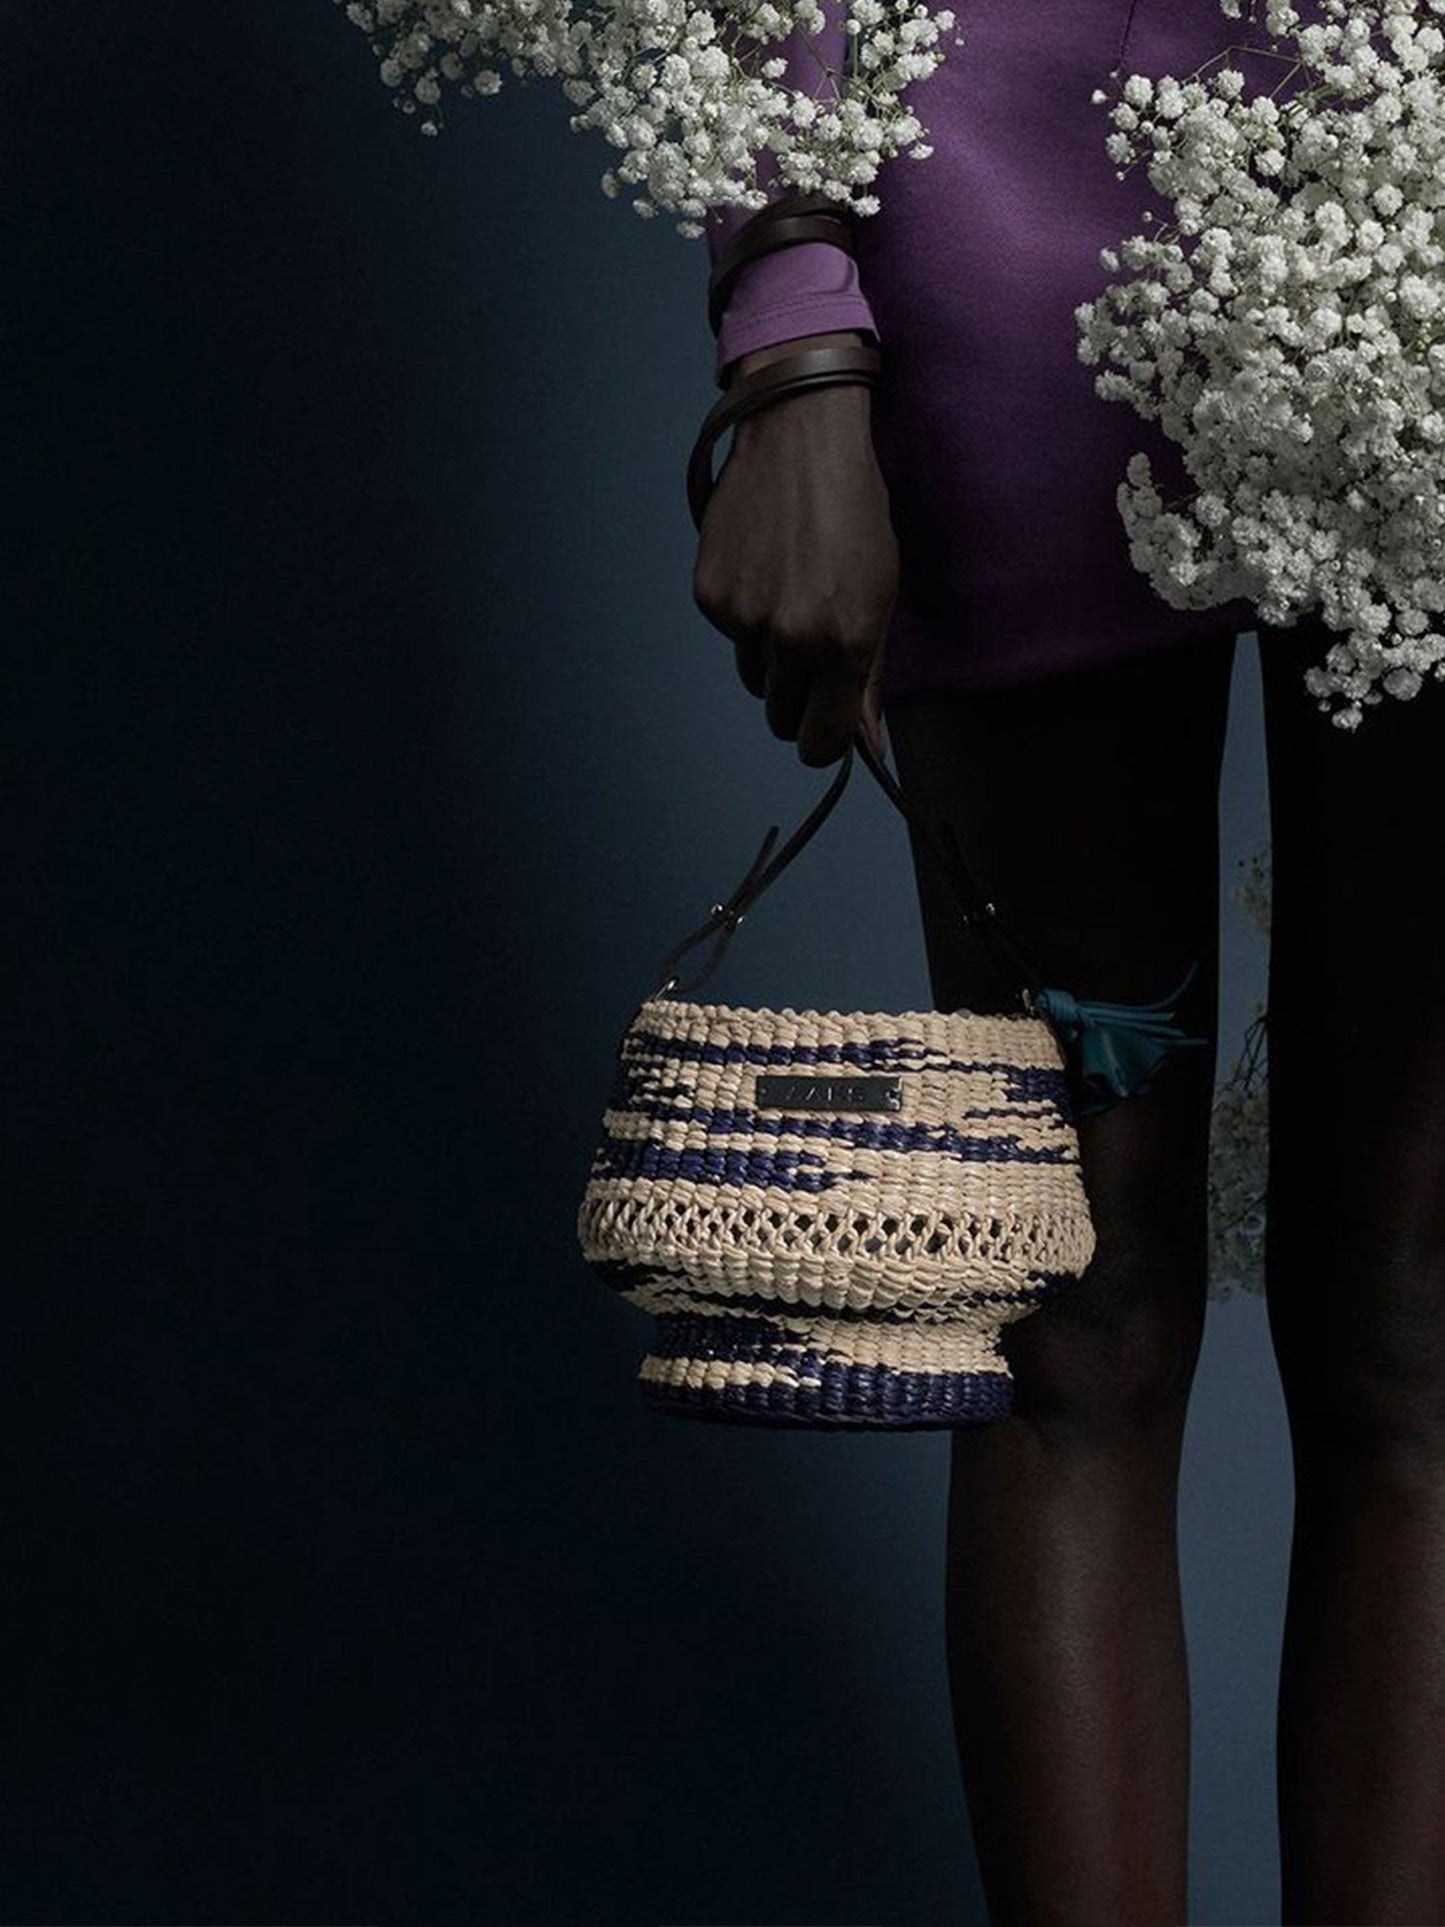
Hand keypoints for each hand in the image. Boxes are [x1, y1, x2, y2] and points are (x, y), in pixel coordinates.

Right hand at [692, 332, 898, 766]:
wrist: (800, 437)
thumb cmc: (854, 512)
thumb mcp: (881, 593)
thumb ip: (870, 675)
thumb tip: (869, 742)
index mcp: (843, 642)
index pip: (821, 742)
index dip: (824, 743)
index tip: (827, 730)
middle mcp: (790, 638)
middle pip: (781, 717)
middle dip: (798, 698)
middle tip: (814, 650)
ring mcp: (744, 617)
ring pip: (755, 678)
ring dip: (772, 657)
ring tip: (792, 596)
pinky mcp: (710, 595)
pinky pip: (731, 637)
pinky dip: (746, 617)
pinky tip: (764, 569)